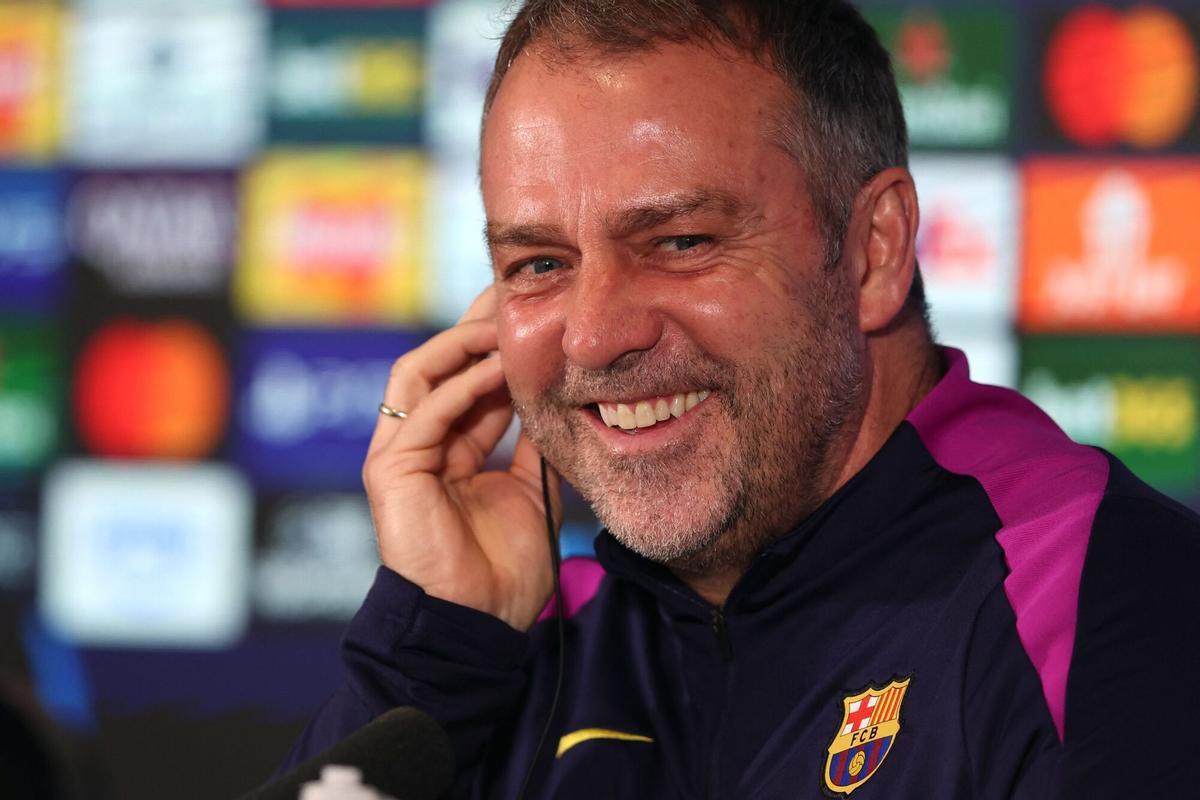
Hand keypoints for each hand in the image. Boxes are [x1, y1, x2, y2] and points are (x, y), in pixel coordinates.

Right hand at [362, 288, 559, 630]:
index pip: (467, 380)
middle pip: (439, 365)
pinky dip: (460, 385)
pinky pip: (423, 411)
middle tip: (513, 293)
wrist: (478, 624)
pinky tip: (497, 367)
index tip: (529, 310)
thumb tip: (557, 405)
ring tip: (503, 322)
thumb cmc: (502, 570)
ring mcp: (399, 455)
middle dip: (475, 327)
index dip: (494, 344)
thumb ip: (532, 447)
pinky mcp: (389, 470)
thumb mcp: (530, 491)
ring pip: (419, 374)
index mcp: (449, 450)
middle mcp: (419, 445)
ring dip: (461, 344)